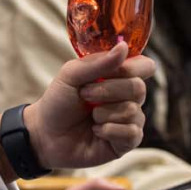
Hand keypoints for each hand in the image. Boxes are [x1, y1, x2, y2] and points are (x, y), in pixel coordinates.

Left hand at [25, 42, 154, 169]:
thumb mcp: (71, 75)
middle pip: (138, 88)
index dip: (130, 68)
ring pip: (132, 111)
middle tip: (85, 94)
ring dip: (103, 113)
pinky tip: (96, 131)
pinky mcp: (127, 142)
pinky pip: (131, 133)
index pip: (145, 66)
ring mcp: (129, 120)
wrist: (45, 135)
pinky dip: (108, 130)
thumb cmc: (58, 102)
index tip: (108, 72)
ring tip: (89, 116)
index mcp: (118, 76)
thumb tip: (123, 47)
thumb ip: (98, 62)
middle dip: (107, 91)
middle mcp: (128, 97)